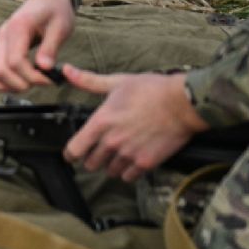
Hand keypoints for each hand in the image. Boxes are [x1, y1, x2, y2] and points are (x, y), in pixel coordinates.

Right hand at [0, 0, 75, 91]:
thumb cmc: (55, 10)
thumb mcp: (61, 26)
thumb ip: (51, 48)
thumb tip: (44, 68)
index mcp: (18, 28)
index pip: (15, 61)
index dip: (32, 76)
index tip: (49, 80)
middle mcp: (3, 34)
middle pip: (0, 69)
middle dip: (19, 83)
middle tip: (39, 83)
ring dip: (3, 84)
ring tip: (22, 86)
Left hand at [61, 67, 208, 181]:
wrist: (182, 103)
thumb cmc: (151, 90)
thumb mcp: (117, 82)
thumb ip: (89, 81)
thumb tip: (66, 71)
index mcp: (101, 122)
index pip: (75, 149)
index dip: (70, 154)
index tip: (71, 155)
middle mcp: (111, 141)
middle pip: (91, 164)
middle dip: (91, 159)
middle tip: (97, 153)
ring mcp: (129, 154)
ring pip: (110, 171)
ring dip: (110, 166)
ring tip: (115, 157)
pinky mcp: (146, 163)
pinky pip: (129, 177)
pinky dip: (128, 172)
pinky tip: (130, 163)